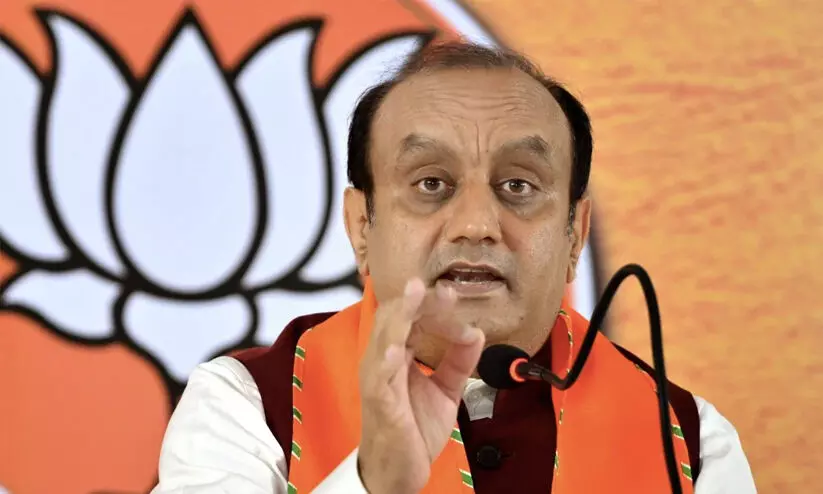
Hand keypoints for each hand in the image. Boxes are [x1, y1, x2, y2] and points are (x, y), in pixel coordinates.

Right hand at [357, 278, 484, 493]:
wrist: (400, 471)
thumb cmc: (414, 429)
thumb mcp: (446, 389)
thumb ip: (459, 360)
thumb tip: (476, 332)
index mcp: (397, 354)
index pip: (413, 317)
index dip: (434, 305)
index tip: (457, 299)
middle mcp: (383, 360)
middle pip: (395, 317)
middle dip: (418, 300)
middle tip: (444, 290)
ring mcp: (377, 379)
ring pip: (384, 337)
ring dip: (401, 315)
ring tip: (415, 295)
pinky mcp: (378, 402)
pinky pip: (379, 377)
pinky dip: (386, 359)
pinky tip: (398, 346)